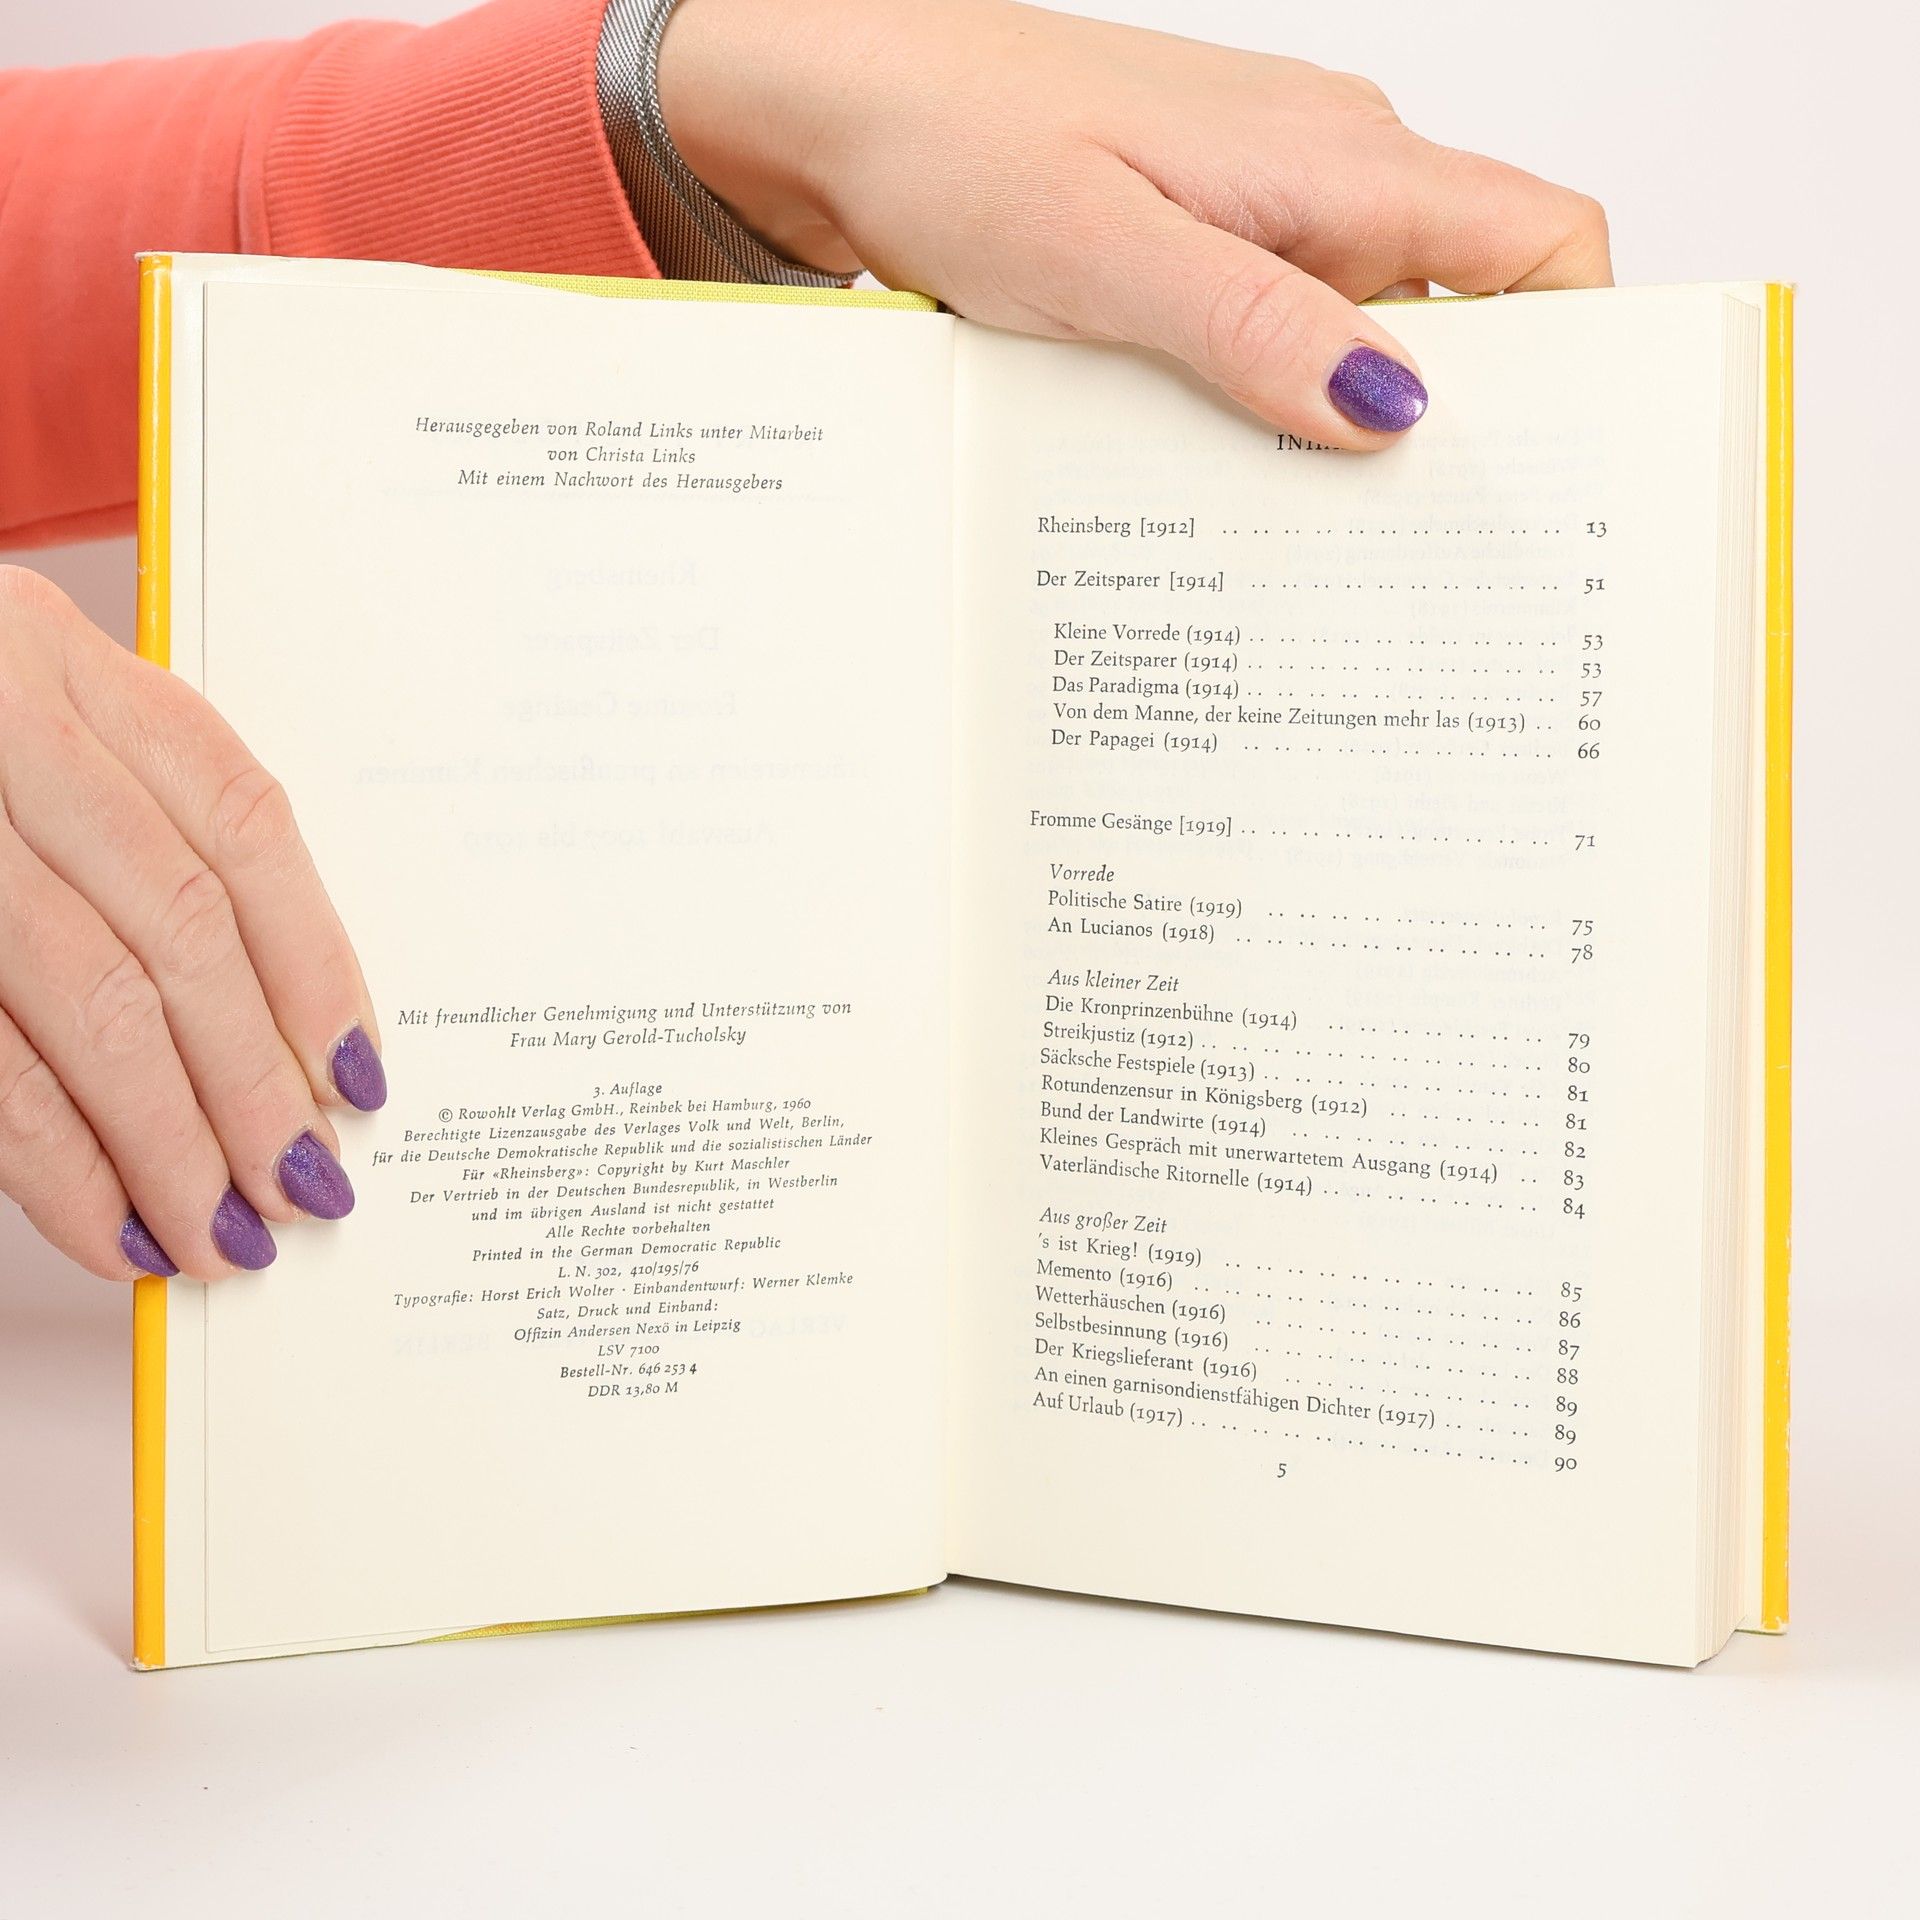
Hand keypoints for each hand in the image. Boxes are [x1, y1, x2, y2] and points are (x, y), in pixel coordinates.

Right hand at [0, 567, 383, 1281]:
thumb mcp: (23, 729)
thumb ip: (136, 832)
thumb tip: (275, 1032)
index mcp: (56, 659)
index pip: (239, 824)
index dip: (313, 964)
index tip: (357, 1074)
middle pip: (179, 927)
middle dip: (254, 1081)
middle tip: (302, 1182)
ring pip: (91, 1002)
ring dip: (170, 1144)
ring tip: (223, 1232)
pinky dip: (57, 1164)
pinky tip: (112, 1226)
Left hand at [658, 0, 1611, 444]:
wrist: (846, 102)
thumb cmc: (954, 141)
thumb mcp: (1106, 255)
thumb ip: (1251, 329)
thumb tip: (1386, 410)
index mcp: (1337, 160)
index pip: (1539, 239)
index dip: (1579, 346)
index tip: (1555, 464)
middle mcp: (1322, 180)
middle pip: (1459, 314)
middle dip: (1445, 431)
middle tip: (1402, 550)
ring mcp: (1260, 216)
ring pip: (1357, 340)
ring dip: (1332, 433)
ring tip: (1293, 532)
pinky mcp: (1201, 251)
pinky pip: (1273, 340)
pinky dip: (1263, 409)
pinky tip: (1215, 471)